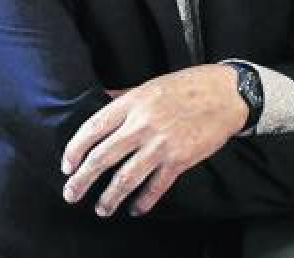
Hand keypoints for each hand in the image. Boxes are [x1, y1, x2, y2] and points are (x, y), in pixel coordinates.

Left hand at [60, 64, 247, 216]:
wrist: (226, 94)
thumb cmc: (187, 86)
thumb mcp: (148, 85)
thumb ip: (123, 96)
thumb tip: (102, 99)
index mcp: (131, 103)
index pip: (93, 128)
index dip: (75, 149)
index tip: (67, 165)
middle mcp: (142, 125)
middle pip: (102, 157)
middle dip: (82, 180)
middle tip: (71, 194)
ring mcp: (161, 144)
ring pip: (126, 177)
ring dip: (109, 197)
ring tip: (101, 209)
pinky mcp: (180, 160)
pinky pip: (156, 187)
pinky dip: (143, 201)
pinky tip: (136, 209)